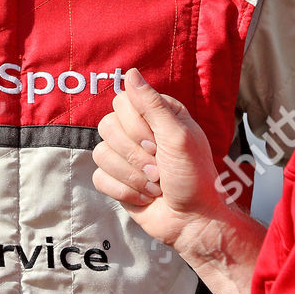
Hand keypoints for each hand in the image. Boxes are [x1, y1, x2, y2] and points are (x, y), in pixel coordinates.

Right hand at [90, 69, 224, 246]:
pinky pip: (99, 177)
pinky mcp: (117, 180)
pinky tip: (145, 196)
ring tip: (155, 184)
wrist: (194, 221)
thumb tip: (131, 72)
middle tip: (159, 168)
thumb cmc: (195, 177)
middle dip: (135, 154)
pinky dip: (124, 190)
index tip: (157, 143)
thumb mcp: (179, 136)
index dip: (135, 126)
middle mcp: (138, 131)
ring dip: (132, 175)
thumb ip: (152, 104)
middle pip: (107, 127)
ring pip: (101, 153)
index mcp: (156, 115)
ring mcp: (126, 157)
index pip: (122, 102)